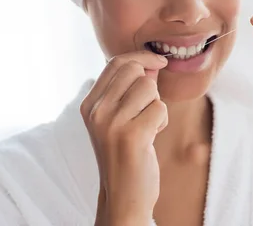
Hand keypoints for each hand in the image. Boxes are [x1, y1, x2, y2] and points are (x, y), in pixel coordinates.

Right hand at [80, 51, 168, 224]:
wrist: (123, 196)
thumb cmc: (126, 154)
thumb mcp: (120, 117)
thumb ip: (131, 89)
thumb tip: (151, 62)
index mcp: (89, 104)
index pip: (116, 62)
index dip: (141, 57)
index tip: (158, 62)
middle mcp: (96, 111)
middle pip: (135, 70)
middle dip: (150, 86)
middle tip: (146, 110)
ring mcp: (112, 123)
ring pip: (150, 87)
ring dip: (156, 106)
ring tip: (146, 127)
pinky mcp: (132, 135)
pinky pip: (160, 108)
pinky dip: (162, 121)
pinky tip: (151, 138)